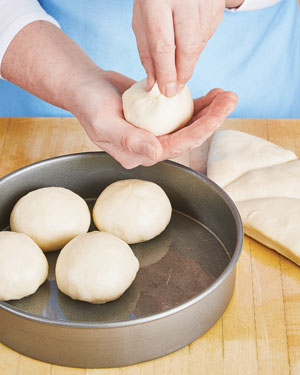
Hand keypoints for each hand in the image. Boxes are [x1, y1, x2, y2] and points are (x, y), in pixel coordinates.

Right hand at [73, 70, 236, 167]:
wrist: (85, 87)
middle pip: (188, 136)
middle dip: (212, 119)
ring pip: (188, 125)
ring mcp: (156, 132)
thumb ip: (128, 140)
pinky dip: (198, 105)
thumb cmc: (88, 104)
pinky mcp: (159, 118)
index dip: (200, 130)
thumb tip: (156, 153)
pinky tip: (212, 96)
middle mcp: (150, 146)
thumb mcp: (103, 123)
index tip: (219, 113)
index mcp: (139, 154)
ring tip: (227, 95)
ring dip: (209, 111)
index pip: (175, 146)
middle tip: (231, 99)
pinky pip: (182, 113)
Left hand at [132, 0, 225, 96]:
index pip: (163, 46)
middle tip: (175, 89)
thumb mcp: (142, 20)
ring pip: (198, 46)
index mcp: (158, 1)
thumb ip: (147, 53)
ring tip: (176, 60)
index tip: (167, 92)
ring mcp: (205, 3)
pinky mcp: (217, 8)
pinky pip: (206, 38)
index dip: (166, 74)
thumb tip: (155, 86)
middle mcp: (185, 0)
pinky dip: (196, 47)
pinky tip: (186, 38)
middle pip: (188, 49)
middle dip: (181, 74)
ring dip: (188, 62)